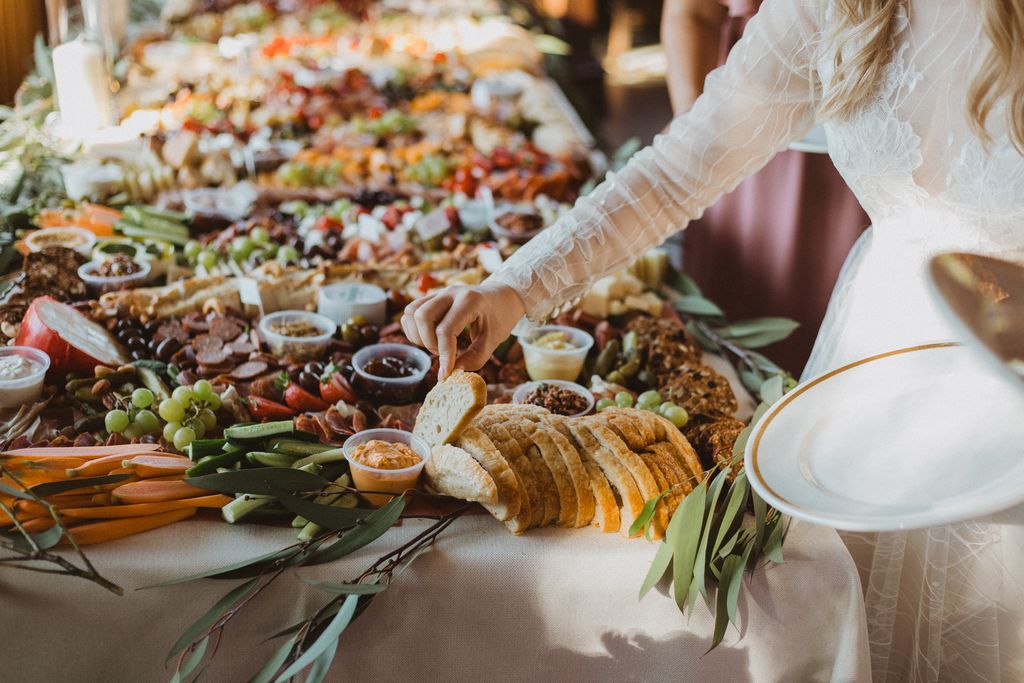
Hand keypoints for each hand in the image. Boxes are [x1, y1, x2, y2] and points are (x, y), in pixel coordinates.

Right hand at [401, 282, 525, 379]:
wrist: (503, 296)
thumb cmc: (500, 318)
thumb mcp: (493, 341)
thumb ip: (473, 358)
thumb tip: (450, 372)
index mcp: (469, 301)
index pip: (446, 330)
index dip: (444, 354)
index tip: (447, 373)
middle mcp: (451, 292)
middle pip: (422, 316)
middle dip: (428, 342)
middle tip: (443, 353)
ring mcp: (440, 292)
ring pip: (412, 311)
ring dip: (418, 335)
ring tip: (436, 345)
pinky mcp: (433, 296)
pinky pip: (412, 311)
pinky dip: (415, 328)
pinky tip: (430, 337)